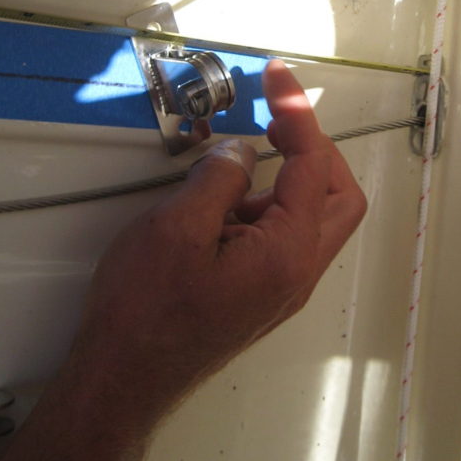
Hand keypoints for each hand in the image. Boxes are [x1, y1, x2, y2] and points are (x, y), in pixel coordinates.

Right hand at [65, 59, 366, 420]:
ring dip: (290, 178)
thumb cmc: (144, 314)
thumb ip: (219, 177)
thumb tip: (243, 153)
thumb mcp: (176, 228)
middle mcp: (298, 273)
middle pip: (338, 195)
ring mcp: (281, 288)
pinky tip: (223, 200)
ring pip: (312, 218)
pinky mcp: (260, 294)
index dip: (298, 113)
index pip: (315, 165)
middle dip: (314, 148)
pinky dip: (266, 205)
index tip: (277, 78)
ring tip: (240, 159)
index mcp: (288, 254)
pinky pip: (282, 238)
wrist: (122, 383)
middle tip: (275, 119)